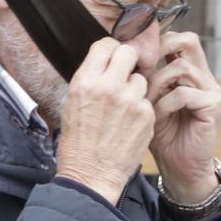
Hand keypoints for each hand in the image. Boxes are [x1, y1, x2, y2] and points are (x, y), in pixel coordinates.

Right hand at [55, 39, 154, 204]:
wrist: (91, 175)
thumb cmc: (78, 142)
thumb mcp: (73, 103)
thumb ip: (91, 79)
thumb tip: (106, 62)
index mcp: (85, 82)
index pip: (105, 45)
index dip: (111, 50)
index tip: (113, 58)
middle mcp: (109, 87)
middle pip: (129, 53)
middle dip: (128, 61)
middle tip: (125, 74)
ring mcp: (130, 101)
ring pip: (141, 78)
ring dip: (135, 88)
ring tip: (124, 107)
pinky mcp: (147, 115)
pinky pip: (147, 101)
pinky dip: (142, 109)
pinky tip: (130, 123)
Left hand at [148, 33, 220, 203]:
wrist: (179, 169)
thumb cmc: (161, 137)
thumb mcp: (148, 103)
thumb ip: (143, 81)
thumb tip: (121, 56)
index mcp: (191, 74)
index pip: (179, 40)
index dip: (157, 41)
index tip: (133, 55)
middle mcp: (204, 78)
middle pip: (190, 41)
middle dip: (161, 49)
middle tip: (141, 66)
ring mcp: (212, 91)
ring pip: (182, 68)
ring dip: (157, 83)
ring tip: (144, 102)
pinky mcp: (214, 106)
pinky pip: (185, 93)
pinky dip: (165, 104)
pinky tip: (156, 117)